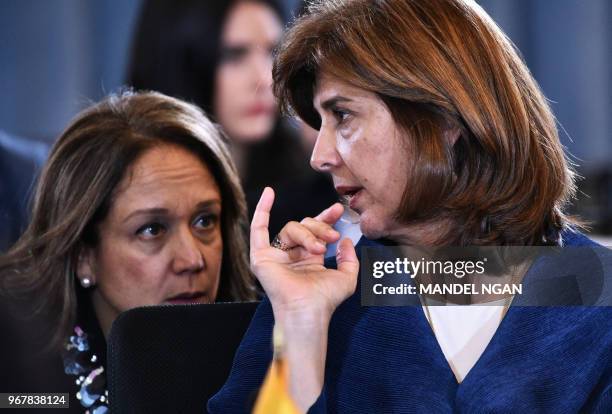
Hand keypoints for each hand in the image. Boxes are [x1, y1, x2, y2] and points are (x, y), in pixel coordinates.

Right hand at [250, 187, 359, 321]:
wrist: (309, 310)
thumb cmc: (325, 300)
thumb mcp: (347, 277)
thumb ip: (349, 258)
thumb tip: (345, 240)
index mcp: (309, 258)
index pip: (316, 230)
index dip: (327, 218)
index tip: (339, 210)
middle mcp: (292, 255)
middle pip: (304, 225)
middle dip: (321, 227)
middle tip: (333, 238)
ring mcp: (276, 255)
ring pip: (291, 227)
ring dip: (308, 234)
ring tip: (320, 249)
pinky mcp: (261, 256)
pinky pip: (258, 229)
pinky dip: (262, 209)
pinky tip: (269, 193)